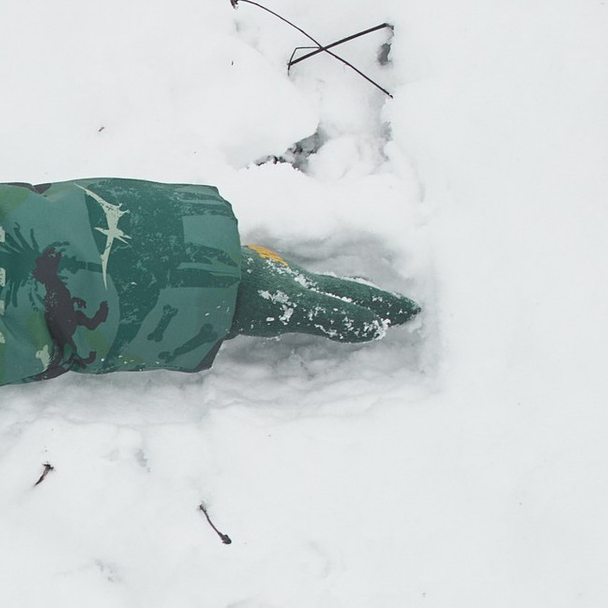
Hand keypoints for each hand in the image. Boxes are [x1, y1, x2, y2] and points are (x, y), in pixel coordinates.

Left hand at [230, 247, 418, 343]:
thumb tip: (377, 328)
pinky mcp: (250, 301)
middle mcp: (296, 284)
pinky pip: (290, 305)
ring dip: (337, 302)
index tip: (412, 309)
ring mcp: (274, 290)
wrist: (195, 279)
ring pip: (316, 296)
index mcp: (311, 286)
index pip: (357, 296)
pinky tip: (292, 313)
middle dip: (368, 298)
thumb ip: (334, 316)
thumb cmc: (247, 290)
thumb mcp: (298, 305)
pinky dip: (305, 310)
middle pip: (341, 291)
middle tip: (390, 305)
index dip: (384, 305)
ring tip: (350, 305)